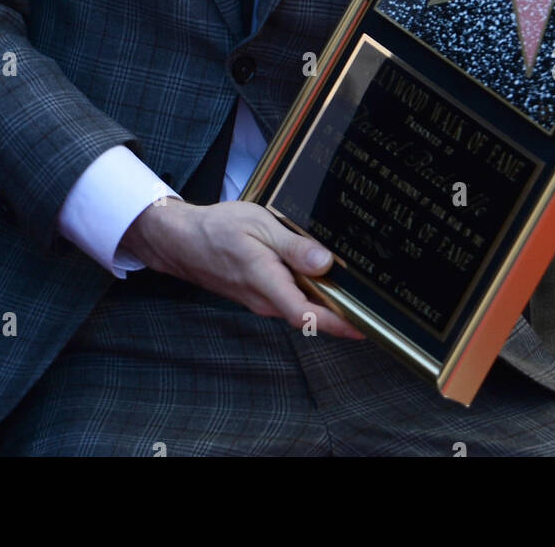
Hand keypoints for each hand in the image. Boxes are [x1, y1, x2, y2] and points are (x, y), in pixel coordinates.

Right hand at [123, 196, 365, 339]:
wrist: (181, 240)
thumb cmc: (217, 229)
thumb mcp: (259, 224)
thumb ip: (293, 245)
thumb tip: (325, 262)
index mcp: (265, 281)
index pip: (306, 314)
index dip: (338, 325)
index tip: (365, 329)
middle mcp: (264, 300)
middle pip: (309, 313)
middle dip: (340, 313)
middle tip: (373, 304)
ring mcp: (259, 300)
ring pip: (299, 305)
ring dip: (325, 302)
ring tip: (353, 289)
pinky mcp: (257, 294)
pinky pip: (288, 298)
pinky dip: (307, 292)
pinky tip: (319, 277)